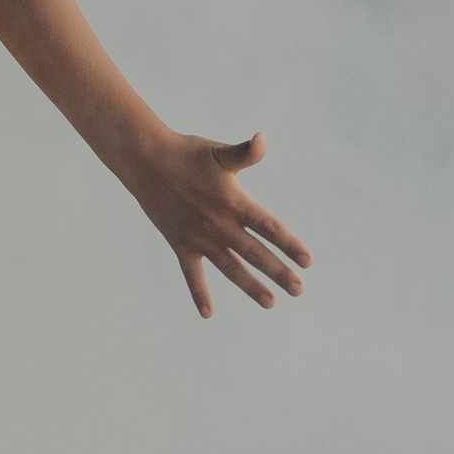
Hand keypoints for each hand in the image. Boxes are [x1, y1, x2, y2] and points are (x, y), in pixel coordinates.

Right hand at [114, 129, 309, 318]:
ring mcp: (199, 238)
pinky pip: (191, 274)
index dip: (289, 243)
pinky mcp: (181, 244)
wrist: (146, 161)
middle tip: (299, 290)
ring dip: (250, 286)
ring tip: (271, 303)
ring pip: (230, 267)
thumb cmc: (186, 153)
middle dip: (278, 272)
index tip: (307, 261)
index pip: (268, 227)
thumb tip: (263, 139)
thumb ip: (244, 153)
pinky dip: (198, 293)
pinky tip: (208, 313)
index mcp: (233, 202)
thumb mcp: (218, 153)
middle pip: (254, 253)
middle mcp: (219, 224)